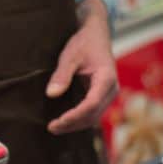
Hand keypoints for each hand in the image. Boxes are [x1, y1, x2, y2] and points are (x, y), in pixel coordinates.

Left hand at [46, 0, 117, 134]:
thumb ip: (62, 75)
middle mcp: (111, 90)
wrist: (96, 35)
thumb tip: (51, 94)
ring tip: (54, 128)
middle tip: (51, 128)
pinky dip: (78, 119)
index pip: (92, 103)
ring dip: (75, 125)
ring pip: (93, 117)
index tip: (59, 121)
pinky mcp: (103, 97)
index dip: (75, 115)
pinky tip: (64, 122)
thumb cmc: (84, 43)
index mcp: (106, 78)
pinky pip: (92, 113)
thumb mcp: (70, 56)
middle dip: (72, 124)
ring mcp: (108, 95)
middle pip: (93, 115)